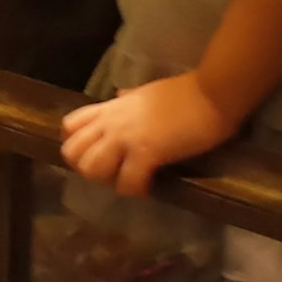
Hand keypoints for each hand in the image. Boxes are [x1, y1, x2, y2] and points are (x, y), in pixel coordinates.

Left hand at [60, 73, 239, 197]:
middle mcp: (111, 122)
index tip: (97, 154)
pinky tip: (149, 186)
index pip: (69, 127)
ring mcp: (127, 137)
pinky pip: (127, 182)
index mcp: (111, 107)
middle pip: (72, 152)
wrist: (212, 93)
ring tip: (128, 180)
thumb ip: (128, 98)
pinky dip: (135, 190)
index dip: (77, 146)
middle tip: (111, 172)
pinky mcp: (147, 152)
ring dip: (108, 181)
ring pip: (92, 169)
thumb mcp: (145, 91)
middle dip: (87, 169)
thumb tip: (119, 96)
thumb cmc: (185, 91)